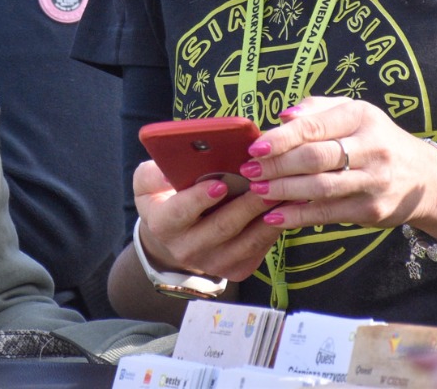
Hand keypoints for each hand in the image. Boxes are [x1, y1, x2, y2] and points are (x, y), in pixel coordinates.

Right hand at [132, 158, 276, 280]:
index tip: (219, 183)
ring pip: (246, 241)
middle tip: (266, 182)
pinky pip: (260, 249)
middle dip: (246, 204)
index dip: (199, 199)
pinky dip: (276, 227)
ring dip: (268, 216)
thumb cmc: (166, 198)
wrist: (177, 236)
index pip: (179, 213)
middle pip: (222, 227)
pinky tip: (288, 208)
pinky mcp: (237, 269)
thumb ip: (154, 172)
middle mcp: (187, 250)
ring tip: (284, 192)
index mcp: (164, 225)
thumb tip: (171, 168)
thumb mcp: (148, 183)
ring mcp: (214, 263)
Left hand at [238, 97, 436, 233]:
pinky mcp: (372, 210)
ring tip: (257, 190)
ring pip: (320, 188)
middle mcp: (372, 147)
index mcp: (362, 116)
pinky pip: (328, 214)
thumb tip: (282, 116)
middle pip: (315, 158)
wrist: (424, 177)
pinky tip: (275, 216)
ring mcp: (374, 181)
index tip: (255, 147)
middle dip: (277, 166)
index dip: (282, 138)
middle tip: (249, 171)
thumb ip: (317, 109)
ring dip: (283, 191)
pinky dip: (299, 216)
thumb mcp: (354, 113)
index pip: (315, 126)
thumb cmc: (376, 139)